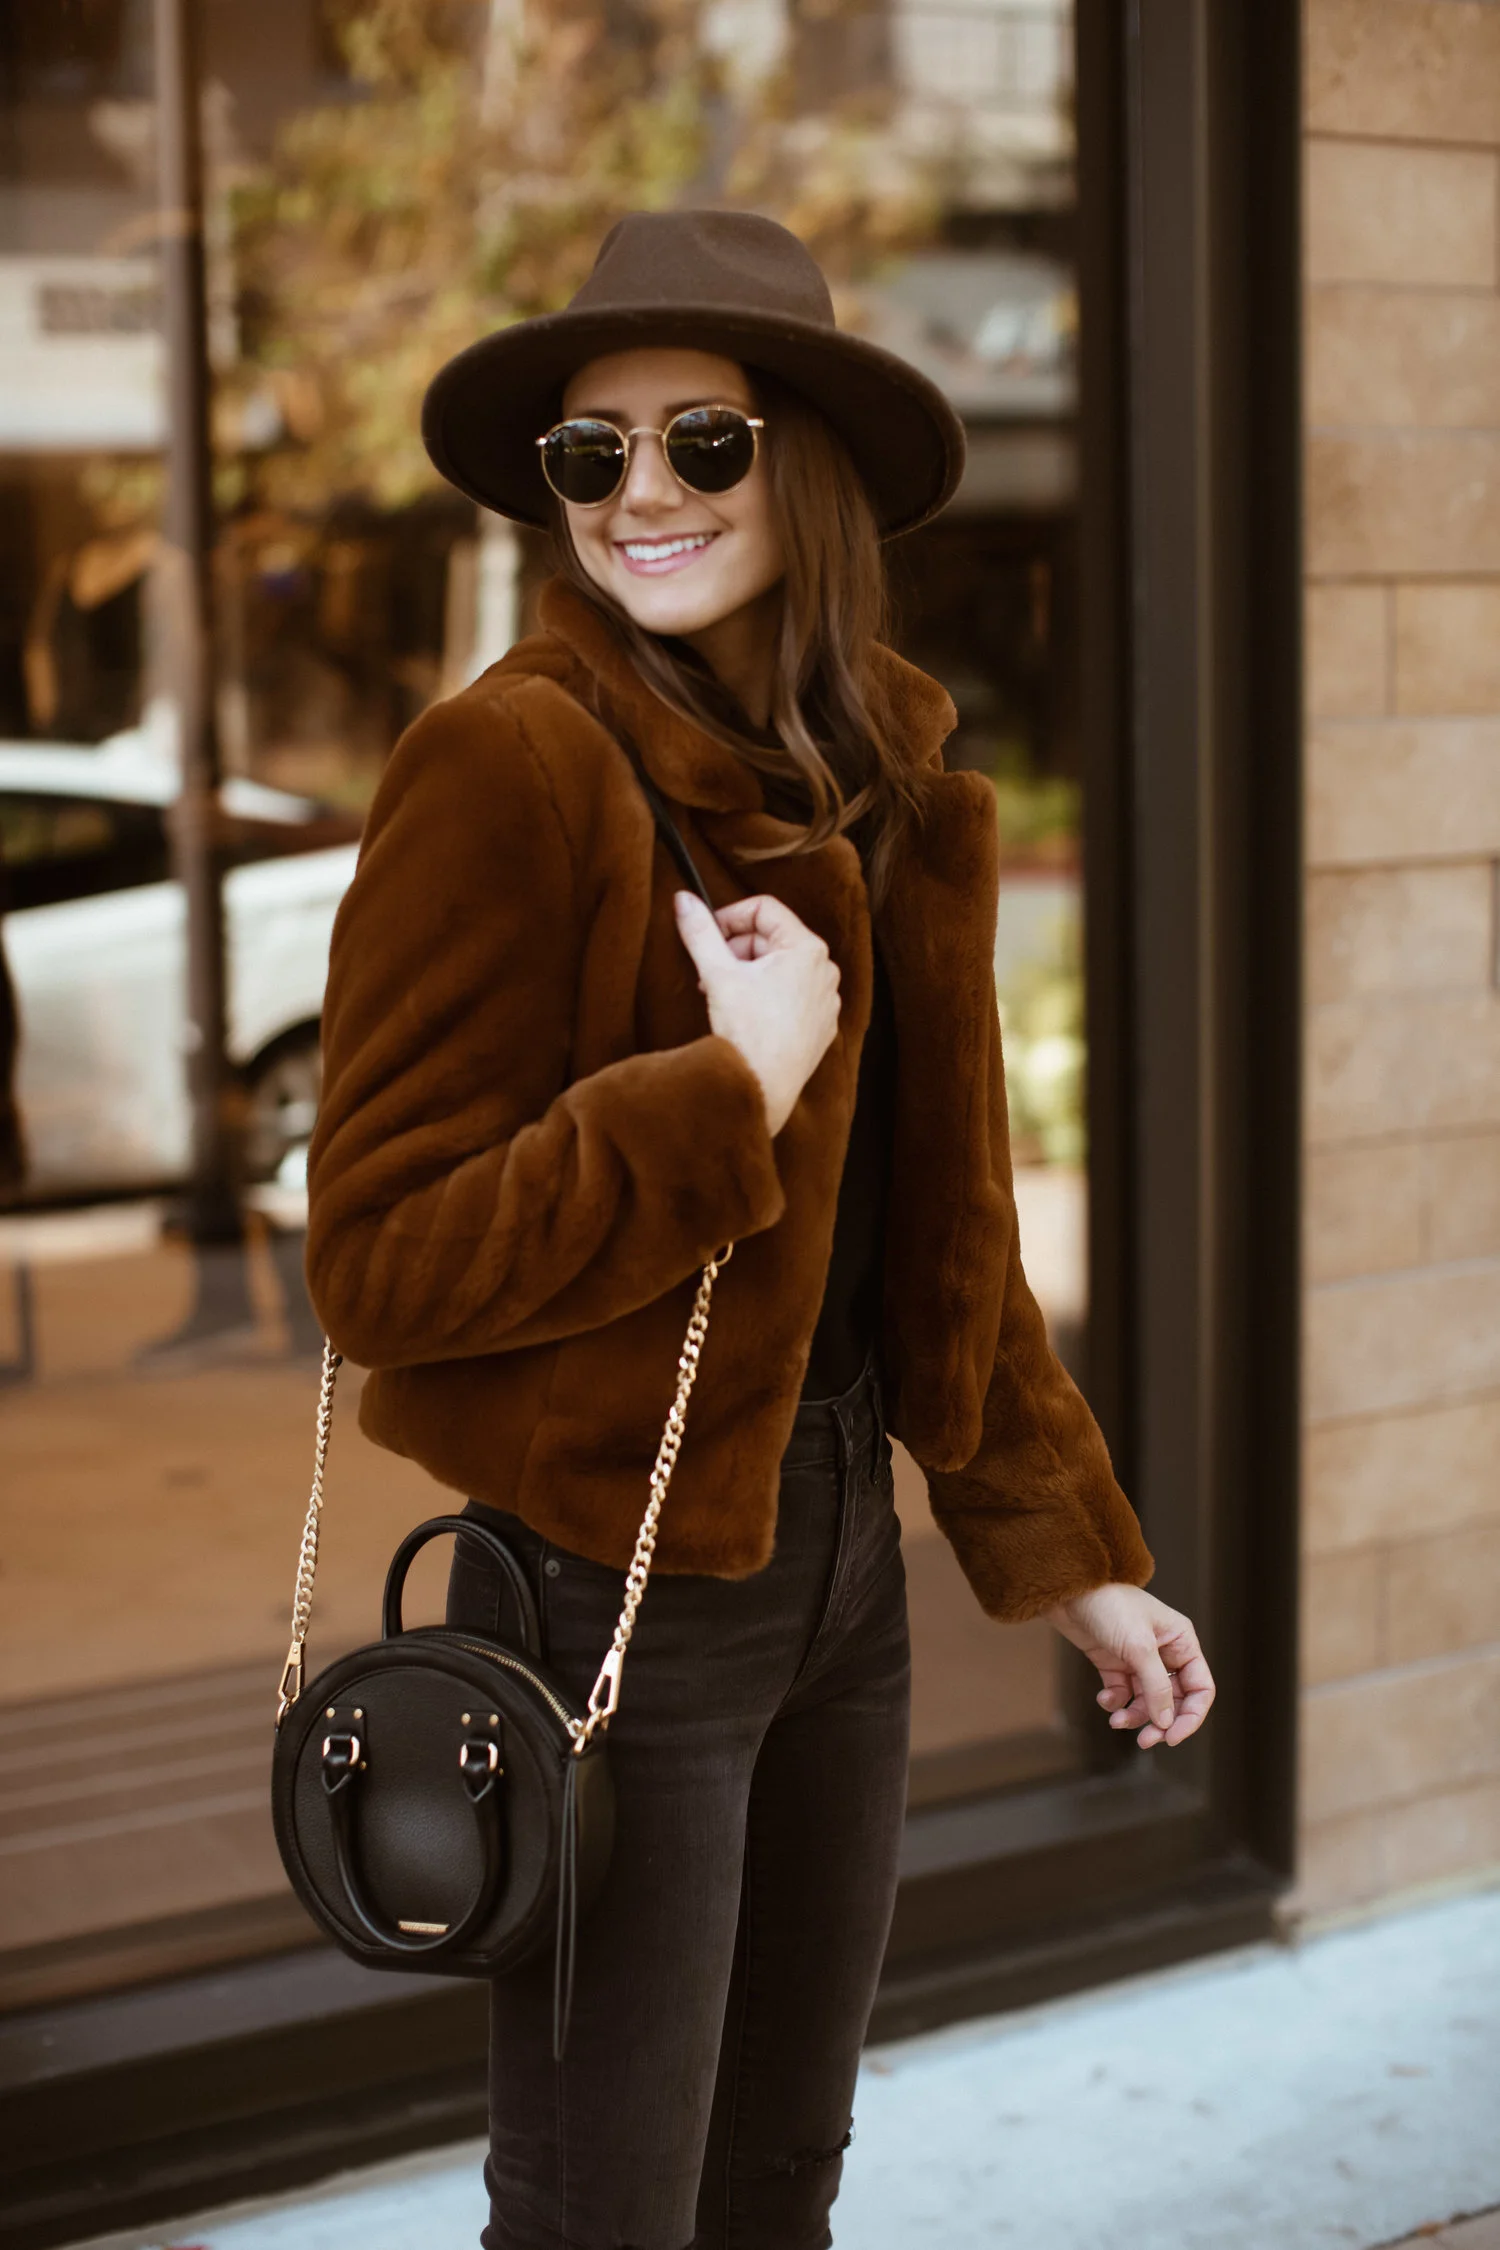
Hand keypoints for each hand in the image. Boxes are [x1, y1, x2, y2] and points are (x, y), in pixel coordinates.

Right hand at [674, 891, 840, 1135]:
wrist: (763, 1088)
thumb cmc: (747, 1031)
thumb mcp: (717, 973)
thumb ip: (700, 931)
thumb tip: (683, 899)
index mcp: (807, 948)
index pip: (764, 909)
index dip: (729, 917)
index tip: (707, 937)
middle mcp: (825, 970)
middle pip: (772, 939)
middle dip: (736, 950)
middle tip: (710, 973)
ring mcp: (826, 1000)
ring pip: (782, 968)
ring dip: (749, 973)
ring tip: (725, 995)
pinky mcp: (821, 1025)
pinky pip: (793, 996)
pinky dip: (768, 996)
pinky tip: (747, 1016)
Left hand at [1045, 1584, 1215, 1749]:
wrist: (1067, 1589)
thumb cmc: (1109, 1606)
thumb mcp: (1138, 1647)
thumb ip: (1156, 1687)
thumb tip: (1166, 1722)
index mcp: (1181, 1642)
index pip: (1200, 1688)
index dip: (1191, 1717)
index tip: (1171, 1737)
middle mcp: (1164, 1652)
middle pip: (1174, 1700)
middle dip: (1161, 1721)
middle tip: (1145, 1741)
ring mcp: (1138, 1659)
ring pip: (1147, 1701)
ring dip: (1135, 1716)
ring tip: (1117, 1721)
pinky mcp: (1114, 1663)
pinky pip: (1123, 1694)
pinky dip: (1115, 1702)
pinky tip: (1104, 1699)